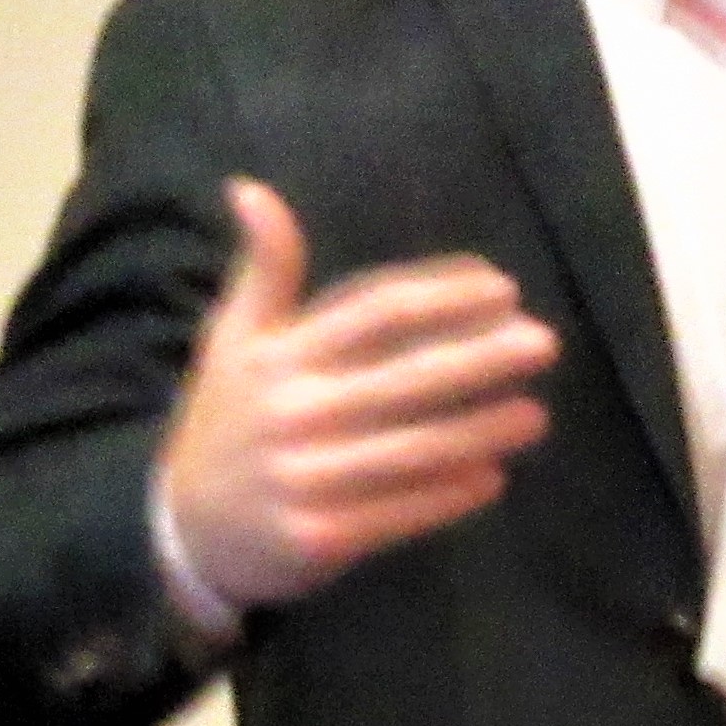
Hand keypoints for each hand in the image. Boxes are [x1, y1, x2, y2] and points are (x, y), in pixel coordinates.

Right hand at [158, 179, 557, 612]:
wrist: (182, 532)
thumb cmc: (228, 421)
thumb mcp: (231, 341)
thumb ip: (263, 270)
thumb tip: (250, 187)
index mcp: (278, 357)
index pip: (374, 313)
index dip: (442, 297)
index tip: (502, 290)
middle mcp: (292, 412)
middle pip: (404, 378)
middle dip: (479, 359)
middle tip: (543, 344)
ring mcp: (304, 479)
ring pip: (410, 450)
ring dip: (478, 431)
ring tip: (534, 416)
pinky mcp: (317, 538)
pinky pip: (397, 513)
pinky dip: (447, 495)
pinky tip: (492, 478)